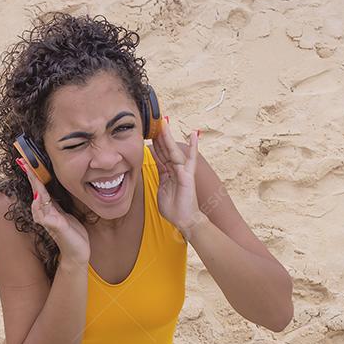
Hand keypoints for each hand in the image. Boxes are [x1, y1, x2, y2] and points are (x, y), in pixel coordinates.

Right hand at [16, 158, 90, 265]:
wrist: (77, 253)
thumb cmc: (72, 234)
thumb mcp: (65, 214)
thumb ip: (56, 204)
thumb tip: (50, 189)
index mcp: (49, 209)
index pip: (39, 188)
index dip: (33, 175)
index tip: (26, 162)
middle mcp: (45, 214)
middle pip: (36, 192)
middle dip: (31, 178)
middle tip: (24, 163)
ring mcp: (49, 221)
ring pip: (38, 202)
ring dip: (35, 189)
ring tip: (32, 175)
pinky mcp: (55, 227)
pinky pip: (45, 216)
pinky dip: (40, 208)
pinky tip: (38, 199)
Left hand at [152, 117, 206, 238]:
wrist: (184, 220)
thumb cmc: (174, 208)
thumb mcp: (161, 189)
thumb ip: (159, 175)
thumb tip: (153, 163)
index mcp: (168, 173)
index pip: (160, 155)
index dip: (155, 144)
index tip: (149, 133)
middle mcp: (176, 170)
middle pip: (166, 150)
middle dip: (160, 137)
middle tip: (155, 123)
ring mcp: (183, 171)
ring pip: (174, 151)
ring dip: (169, 138)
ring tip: (165, 124)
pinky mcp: (188, 175)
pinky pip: (191, 159)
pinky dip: (193, 146)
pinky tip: (194, 134)